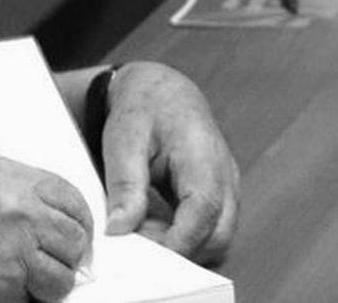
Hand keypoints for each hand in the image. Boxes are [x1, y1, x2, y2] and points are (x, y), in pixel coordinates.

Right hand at [0, 153, 92, 301]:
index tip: (75, 228)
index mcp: (0, 176)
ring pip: (63, 273)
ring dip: (52, 280)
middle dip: (70, 251)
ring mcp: (12, 249)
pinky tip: (11, 291)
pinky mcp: (6, 287)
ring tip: (31, 280)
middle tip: (59, 260)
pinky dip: (32, 299)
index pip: (67, 194)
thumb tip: (31, 205)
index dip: (76, 216)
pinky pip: (39, 297)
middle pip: (73, 235)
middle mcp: (14, 208)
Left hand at [100, 62, 238, 263]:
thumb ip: (125, 184)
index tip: (144, 254)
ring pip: (216, 239)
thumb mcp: (123, 140)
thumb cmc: (142, 110)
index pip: (204, 210)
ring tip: (139, 231)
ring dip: (181, 246)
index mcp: (204, 157)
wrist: (160, 92)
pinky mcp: (217, 200)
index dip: (178, 240)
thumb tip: (119, 229)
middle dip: (178, 250)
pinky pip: (208, 232)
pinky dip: (182, 238)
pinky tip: (149, 228)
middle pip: (218, 235)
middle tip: (133, 245)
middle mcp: (226, 178)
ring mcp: (227, 191)